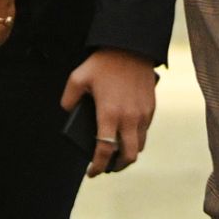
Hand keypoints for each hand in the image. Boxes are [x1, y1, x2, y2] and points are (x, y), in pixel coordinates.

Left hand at [61, 49, 160, 176]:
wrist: (132, 46)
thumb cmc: (103, 62)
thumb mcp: (78, 77)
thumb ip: (68, 98)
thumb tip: (67, 111)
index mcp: (109, 114)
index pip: (104, 151)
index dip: (98, 166)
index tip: (92, 172)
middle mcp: (129, 118)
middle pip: (128, 156)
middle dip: (117, 167)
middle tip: (107, 167)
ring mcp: (142, 114)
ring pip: (139, 145)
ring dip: (128, 152)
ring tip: (117, 152)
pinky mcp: (151, 107)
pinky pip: (145, 130)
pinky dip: (136, 137)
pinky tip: (126, 133)